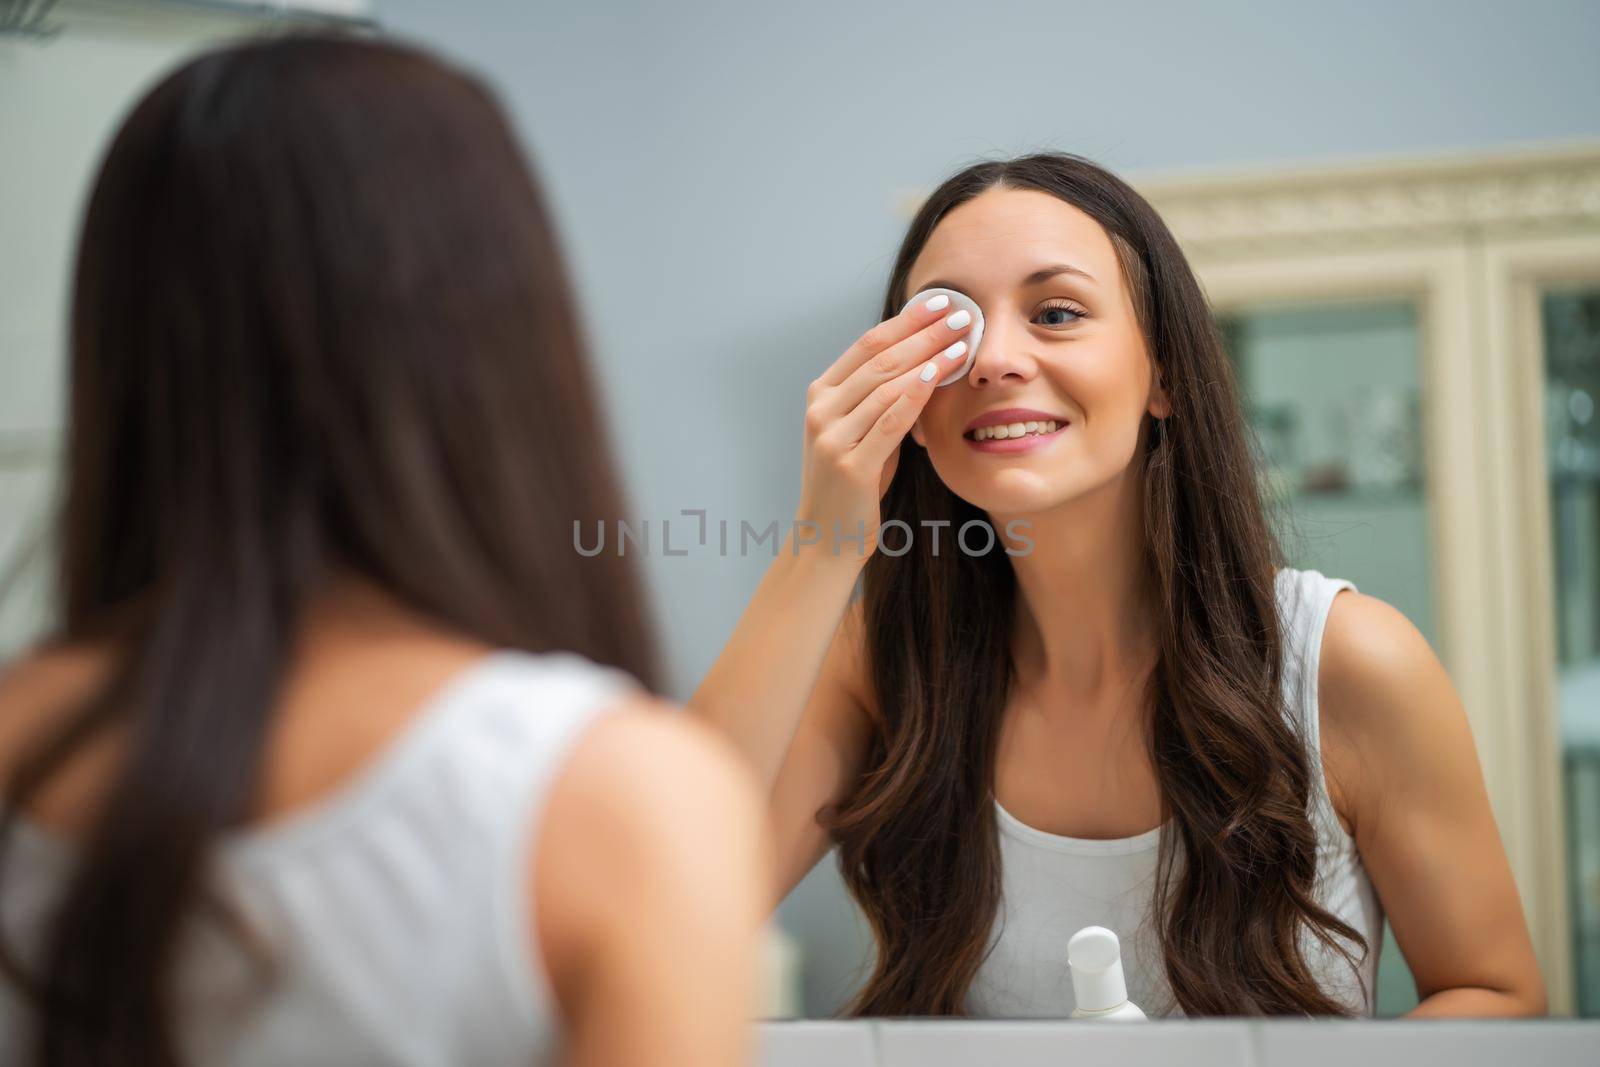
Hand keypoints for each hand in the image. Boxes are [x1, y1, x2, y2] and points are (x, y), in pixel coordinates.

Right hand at [794, 294, 973, 563]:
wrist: (826, 537)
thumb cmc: (851, 484)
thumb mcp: (861, 432)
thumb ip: (881, 399)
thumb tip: (924, 361)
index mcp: (821, 395)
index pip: (867, 345)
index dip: (905, 320)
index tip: (941, 302)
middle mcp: (821, 410)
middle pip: (879, 359)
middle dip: (924, 332)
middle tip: (962, 313)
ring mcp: (832, 437)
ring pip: (885, 384)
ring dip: (928, 357)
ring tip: (962, 340)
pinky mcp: (850, 465)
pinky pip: (889, 420)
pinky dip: (915, 394)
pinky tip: (938, 374)